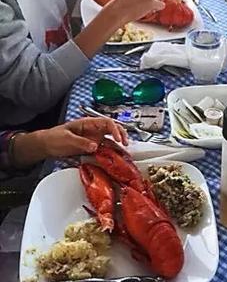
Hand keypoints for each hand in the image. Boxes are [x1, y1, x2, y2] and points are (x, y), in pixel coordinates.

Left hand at [13, 118, 128, 167]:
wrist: (46, 146)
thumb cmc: (54, 137)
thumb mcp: (66, 139)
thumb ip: (81, 142)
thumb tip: (95, 146)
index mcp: (89, 123)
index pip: (107, 123)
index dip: (115, 129)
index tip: (118, 138)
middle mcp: (94, 130)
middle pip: (113, 129)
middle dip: (121, 135)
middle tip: (126, 144)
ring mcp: (94, 139)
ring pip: (110, 140)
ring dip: (118, 145)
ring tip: (123, 153)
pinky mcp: (92, 148)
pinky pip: (104, 149)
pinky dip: (111, 153)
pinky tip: (114, 158)